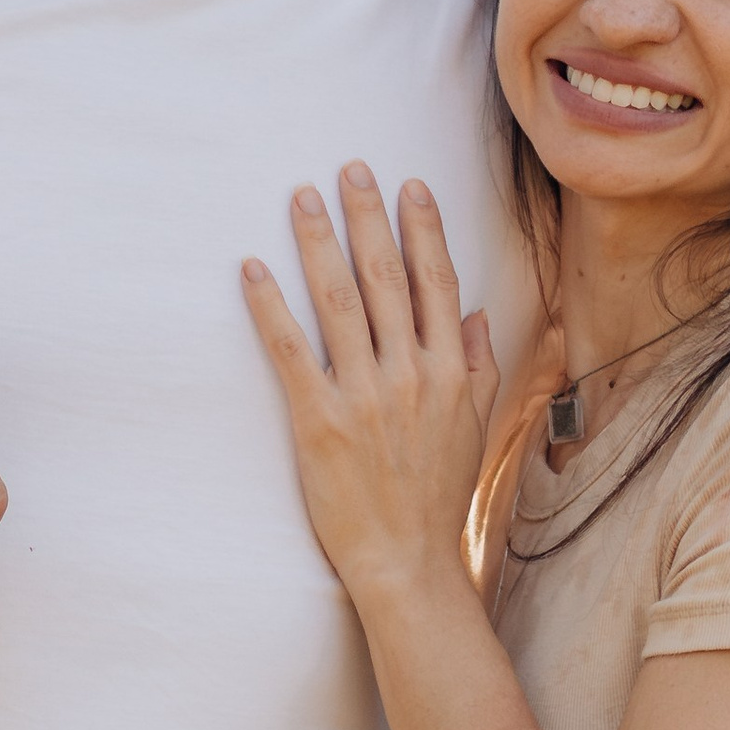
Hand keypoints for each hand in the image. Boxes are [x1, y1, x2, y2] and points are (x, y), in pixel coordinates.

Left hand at [242, 166, 498, 609]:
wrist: (408, 562)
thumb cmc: (436, 497)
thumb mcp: (474, 427)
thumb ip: (477, 366)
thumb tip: (473, 311)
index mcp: (448, 371)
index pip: (436, 282)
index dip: (422, 229)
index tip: (408, 185)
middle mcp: (410, 374)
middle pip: (386, 277)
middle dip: (366, 217)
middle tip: (348, 167)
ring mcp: (365, 396)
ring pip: (339, 302)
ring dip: (318, 243)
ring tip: (300, 197)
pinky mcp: (319, 422)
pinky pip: (290, 351)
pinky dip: (270, 306)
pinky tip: (252, 268)